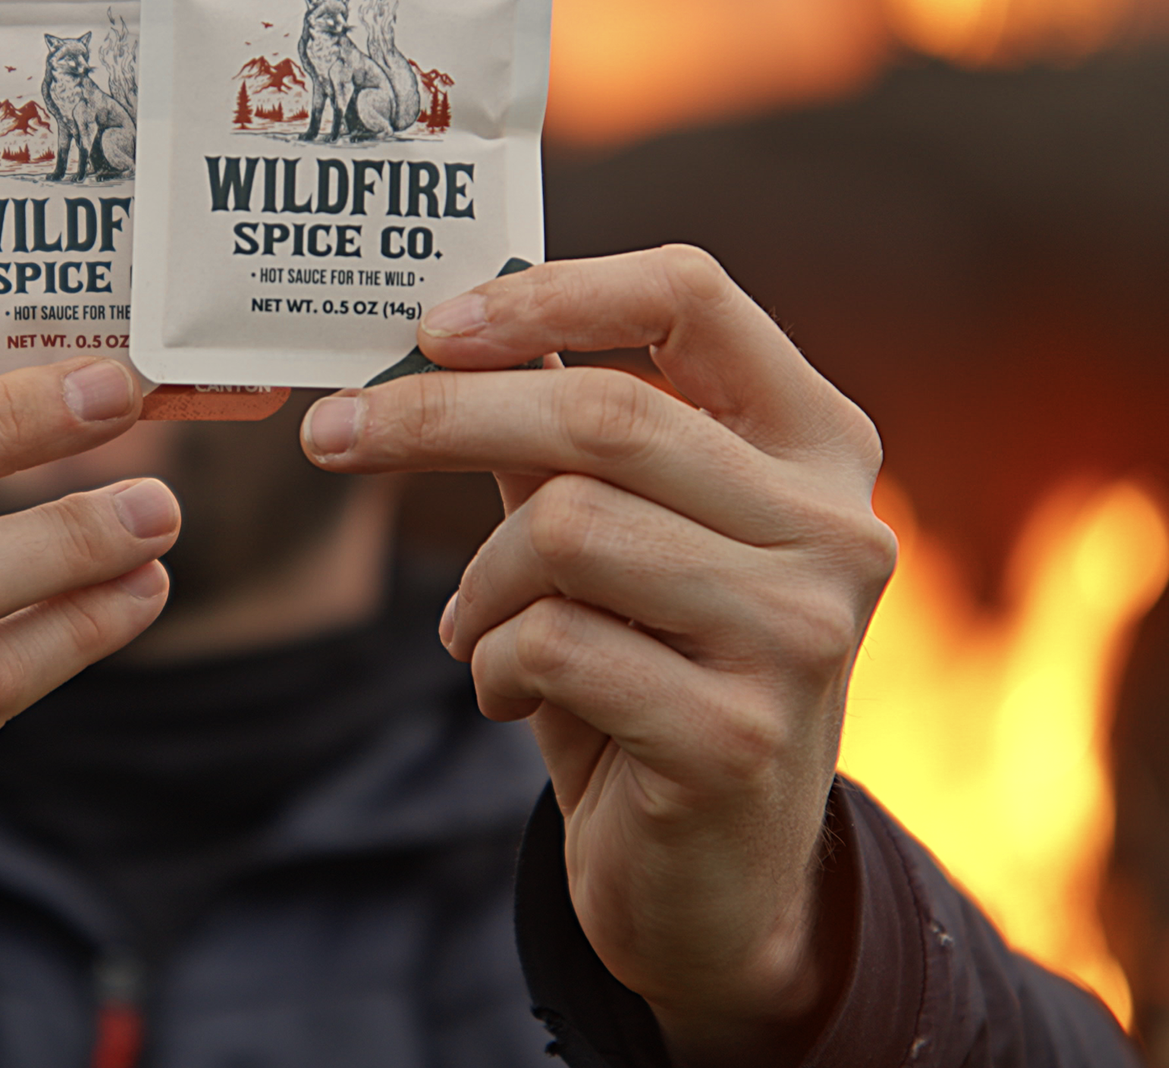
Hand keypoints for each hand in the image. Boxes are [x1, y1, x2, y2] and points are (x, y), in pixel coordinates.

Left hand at [300, 247, 895, 1067]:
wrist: (715, 877)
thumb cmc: (651, 671)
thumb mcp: (618, 536)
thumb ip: (560, 434)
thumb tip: (439, 327)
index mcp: (816, 443)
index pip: (692, 293)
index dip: (550, 292)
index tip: (431, 325)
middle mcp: (836, 526)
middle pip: (603, 413)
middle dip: (438, 416)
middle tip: (332, 434)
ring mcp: (800, 633)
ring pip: (566, 528)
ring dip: (478, 582)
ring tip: (472, 626)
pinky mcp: (738, 734)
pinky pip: (552, 643)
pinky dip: (493, 663)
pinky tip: (508, 691)